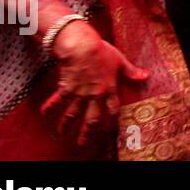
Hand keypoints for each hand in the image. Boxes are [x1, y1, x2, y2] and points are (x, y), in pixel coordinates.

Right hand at [41, 20, 148, 146]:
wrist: (82, 46)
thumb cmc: (102, 51)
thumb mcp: (120, 60)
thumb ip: (131, 71)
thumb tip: (146, 76)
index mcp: (108, 89)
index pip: (112, 109)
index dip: (112, 119)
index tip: (110, 128)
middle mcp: (94, 94)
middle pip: (91, 118)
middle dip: (87, 132)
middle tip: (83, 142)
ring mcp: (79, 93)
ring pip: (72, 114)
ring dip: (66, 125)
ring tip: (61, 134)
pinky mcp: (66, 88)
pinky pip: (57, 101)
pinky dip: (50, 107)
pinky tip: (44, 113)